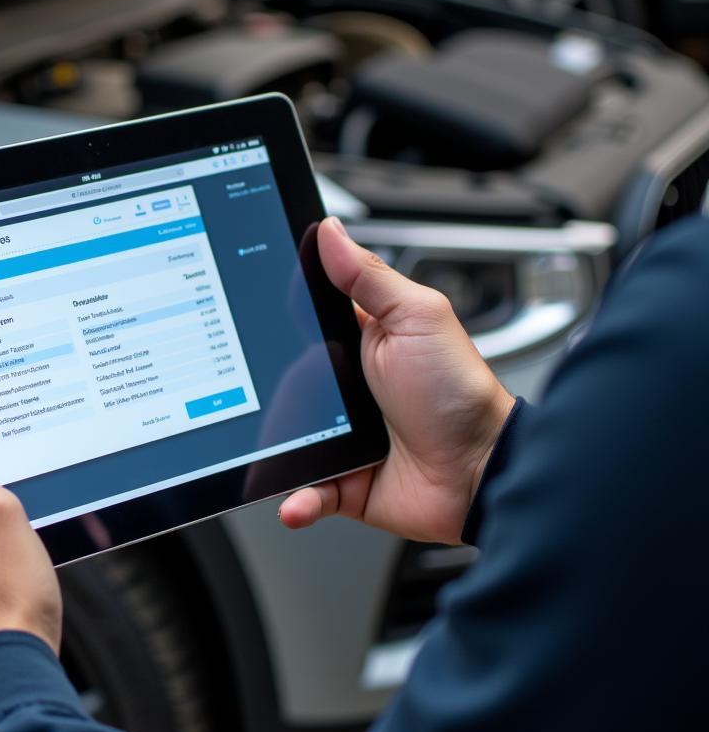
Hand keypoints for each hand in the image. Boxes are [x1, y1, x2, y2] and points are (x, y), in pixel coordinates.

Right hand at [280, 217, 514, 544]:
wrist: (483, 473)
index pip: (302, 325)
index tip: (248, 318)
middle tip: (262, 394)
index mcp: (358, 343)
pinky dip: (296, 499)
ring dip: (274, 453)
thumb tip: (329, 232)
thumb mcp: (417, 317)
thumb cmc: (460, 393)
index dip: (276, 320)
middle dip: (263, 393)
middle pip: (281, 385)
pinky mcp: (344, 482)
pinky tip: (294, 498)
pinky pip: (305, 491)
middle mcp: (344, 390)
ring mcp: (340, 436)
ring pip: (284, 441)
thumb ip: (369, 275)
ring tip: (273, 455)